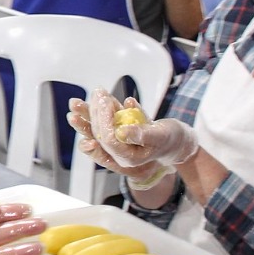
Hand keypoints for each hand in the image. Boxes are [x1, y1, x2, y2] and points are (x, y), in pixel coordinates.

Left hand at [70, 89, 198, 174]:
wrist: (178, 140)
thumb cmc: (171, 139)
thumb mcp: (160, 137)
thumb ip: (142, 134)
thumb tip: (122, 132)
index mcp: (127, 157)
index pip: (108, 140)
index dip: (102, 123)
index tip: (101, 105)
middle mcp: (119, 150)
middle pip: (98, 134)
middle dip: (86, 118)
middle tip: (74, 103)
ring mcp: (119, 138)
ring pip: (100, 126)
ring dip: (88, 113)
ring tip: (74, 102)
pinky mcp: (121, 128)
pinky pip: (111, 119)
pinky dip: (109, 108)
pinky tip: (107, 97)